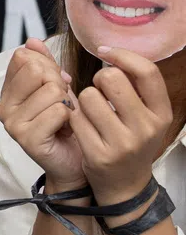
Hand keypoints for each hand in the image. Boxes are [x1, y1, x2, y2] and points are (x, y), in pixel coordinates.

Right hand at [0, 38, 83, 190]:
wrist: (75, 163)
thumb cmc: (66, 125)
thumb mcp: (56, 88)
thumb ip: (43, 64)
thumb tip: (32, 41)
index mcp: (7, 92)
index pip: (23, 57)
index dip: (47, 66)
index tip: (57, 85)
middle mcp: (3, 106)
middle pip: (36, 71)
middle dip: (58, 83)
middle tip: (64, 103)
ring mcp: (12, 123)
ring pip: (51, 91)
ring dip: (68, 104)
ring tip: (66, 119)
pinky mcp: (26, 139)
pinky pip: (58, 111)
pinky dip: (70, 119)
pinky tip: (66, 130)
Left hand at [68, 47, 175, 206]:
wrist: (125, 184)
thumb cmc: (130, 138)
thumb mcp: (144, 114)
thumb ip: (134, 85)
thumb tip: (108, 50)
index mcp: (161, 113)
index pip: (146, 71)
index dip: (123, 55)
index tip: (104, 51)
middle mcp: (147, 128)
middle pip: (111, 78)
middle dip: (98, 79)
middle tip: (99, 92)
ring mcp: (124, 143)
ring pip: (88, 96)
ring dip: (83, 100)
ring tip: (91, 113)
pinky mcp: (99, 155)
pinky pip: (75, 118)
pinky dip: (73, 118)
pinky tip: (82, 128)